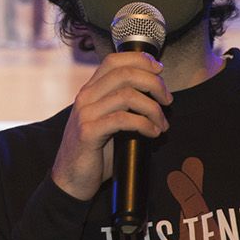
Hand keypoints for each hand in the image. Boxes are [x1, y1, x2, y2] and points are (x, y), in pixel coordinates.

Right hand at [50, 51, 170, 200]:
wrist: (71, 180)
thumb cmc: (96, 152)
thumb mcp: (108, 121)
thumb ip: (123, 105)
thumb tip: (156, 95)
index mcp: (90, 90)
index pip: (114, 60)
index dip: (140, 60)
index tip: (160, 70)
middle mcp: (85, 97)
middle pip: (125, 73)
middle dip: (154, 83)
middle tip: (167, 100)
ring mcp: (85, 114)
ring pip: (127, 95)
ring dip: (153, 108)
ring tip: (162, 124)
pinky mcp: (88, 132)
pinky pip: (123, 119)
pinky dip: (144, 124)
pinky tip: (153, 133)